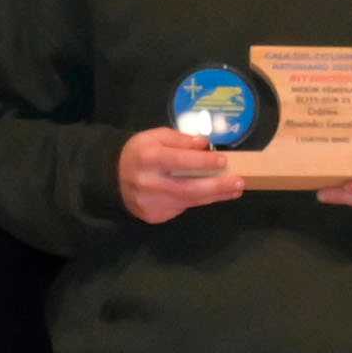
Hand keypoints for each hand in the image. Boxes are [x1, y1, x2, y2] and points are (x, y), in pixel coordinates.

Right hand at [116, 127, 244, 223]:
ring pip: (189, 201)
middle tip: (239, 182)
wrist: (112, 177)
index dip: (203, 162)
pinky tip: (212, 194)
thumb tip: (205, 144)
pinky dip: (198, 200)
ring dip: (215, 196)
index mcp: (148, 158)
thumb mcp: (155, 136)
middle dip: (217, 186)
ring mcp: (151, 203)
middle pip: (189, 188)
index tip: (223, 161)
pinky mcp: (154, 216)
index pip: (180, 161)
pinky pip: (181, 207)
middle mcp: (149, 183)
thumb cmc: (139, 152)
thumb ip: (180, 139)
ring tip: (234, 190)